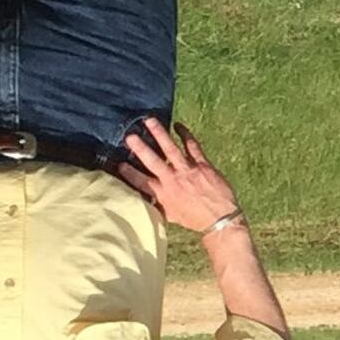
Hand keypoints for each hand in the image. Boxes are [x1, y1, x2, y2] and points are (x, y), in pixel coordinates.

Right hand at [117, 117, 243, 234]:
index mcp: (162, 194)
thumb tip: (144, 199)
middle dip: (140, 148)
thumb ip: (157, 204)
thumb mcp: (170, 215)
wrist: (220, 218)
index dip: (129, 173)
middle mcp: (172, 180)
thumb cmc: (194, 219)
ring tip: (150, 120)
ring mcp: (187, 170)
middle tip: (129, 136)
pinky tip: (179, 125)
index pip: (140, 181)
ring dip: (160, 134)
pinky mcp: (202, 165)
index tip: (119, 163)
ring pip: (171, 148)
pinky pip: (192, 146)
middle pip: (152, 161)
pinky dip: (185, 134)